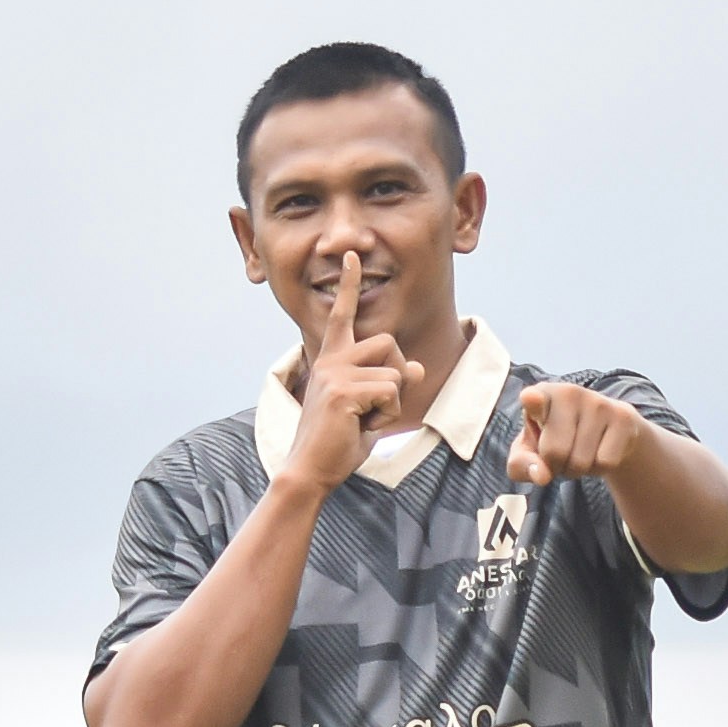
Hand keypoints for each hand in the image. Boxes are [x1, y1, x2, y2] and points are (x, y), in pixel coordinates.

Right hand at [281, 254, 421, 489]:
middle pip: (390, 343)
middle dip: (396, 374)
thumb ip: (391, 385)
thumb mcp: (373, 410)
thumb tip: (415, 367)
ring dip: (392, 402)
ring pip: (395, 372)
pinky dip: (387, 414)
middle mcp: (331, 360)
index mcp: (333, 360)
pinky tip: (361, 426)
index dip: (350, 285)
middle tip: (374, 407)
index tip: (353, 257)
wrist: (312, 470)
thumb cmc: (339, 442)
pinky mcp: (342, 390)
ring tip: (364, 420)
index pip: (342, 316)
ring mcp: (335, 372)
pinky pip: (390, 392)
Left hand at [506, 380, 652, 486]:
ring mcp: (598, 402)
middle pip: (555, 453)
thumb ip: (522, 465)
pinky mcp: (623, 416)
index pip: (533, 398)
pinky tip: (599, 451)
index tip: (531, 399)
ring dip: (579, 469)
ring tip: (581, 451)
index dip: (532, 401)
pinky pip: (605, 462)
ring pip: (581, 462)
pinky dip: (600, 468)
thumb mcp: (530, 452)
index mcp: (540, 395)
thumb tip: (542, 476)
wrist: (605, 432)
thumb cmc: (557, 440)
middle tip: (562, 455)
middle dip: (557, 467)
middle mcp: (569, 392)